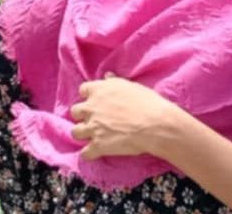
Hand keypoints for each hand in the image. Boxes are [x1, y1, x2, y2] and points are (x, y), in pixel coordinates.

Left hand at [69, 74, 187, 160]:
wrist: (156, 125)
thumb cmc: (148, 103)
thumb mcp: (131, 86)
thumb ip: (114, 82)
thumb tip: (107, 76)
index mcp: (99, 90)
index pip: (83, 90)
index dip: (89, 96)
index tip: (96, 101)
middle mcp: (91, 107)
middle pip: (75, 111)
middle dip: (83, 116)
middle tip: (94, 120)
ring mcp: (93, 127)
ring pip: (75, 132)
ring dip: (83, 134)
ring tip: (92, 137)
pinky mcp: (98, 145)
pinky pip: (85, 153)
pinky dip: (89, 154)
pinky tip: (94, 153)